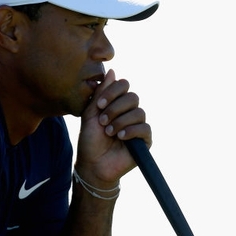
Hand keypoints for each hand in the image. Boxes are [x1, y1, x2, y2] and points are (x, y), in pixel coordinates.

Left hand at [75, 69, 151, 186]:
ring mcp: (138, 126)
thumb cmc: (90, 140)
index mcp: (117, 103)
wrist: (93, 164)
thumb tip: (112, 71)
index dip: (113, 91)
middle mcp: (130, 112)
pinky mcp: (145, 140)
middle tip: (102, 120)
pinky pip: (144, 128)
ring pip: (139, 112)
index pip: (124, 85)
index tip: (99, 104)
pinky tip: (120, 137)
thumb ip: (101, 93)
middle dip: (116, 107)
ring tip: (109, 132)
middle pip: (133, 97)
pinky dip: (131, 131)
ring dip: (121, 121)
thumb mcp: (91, 114)